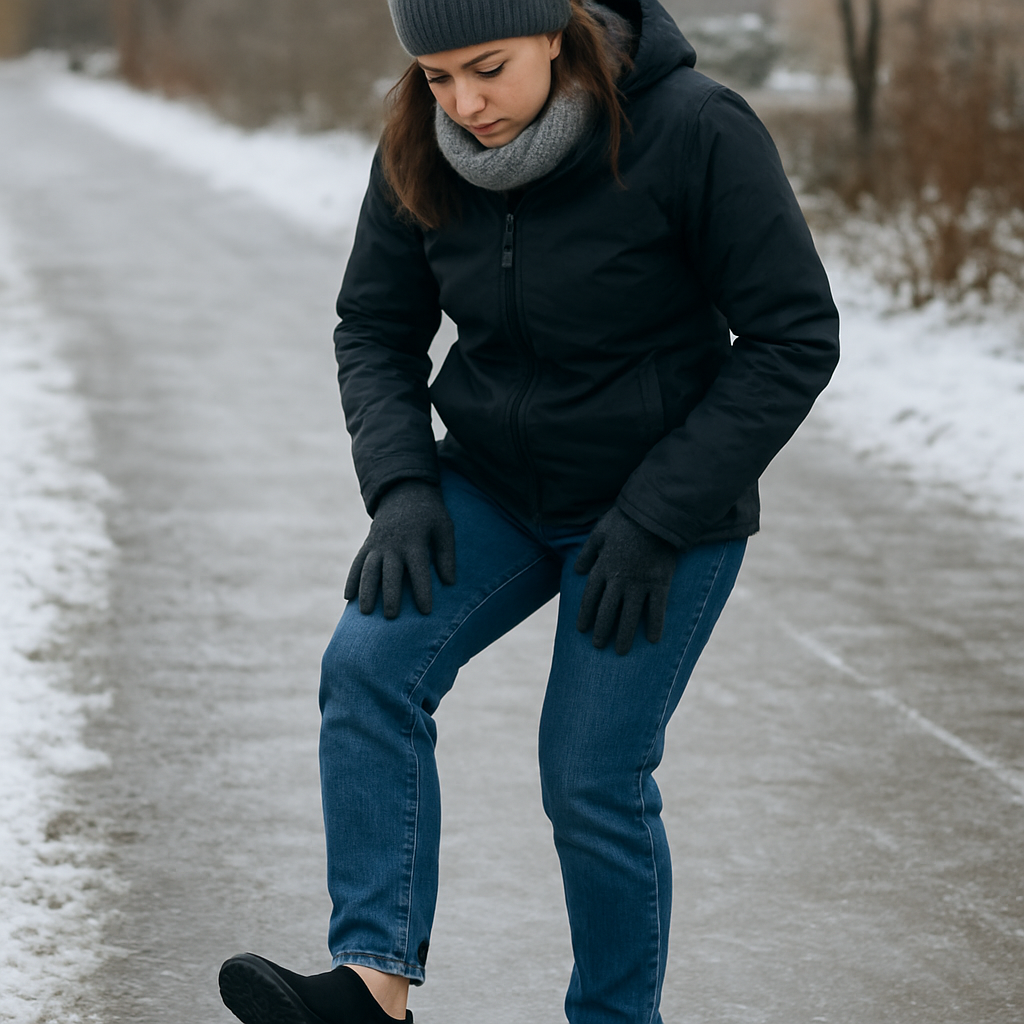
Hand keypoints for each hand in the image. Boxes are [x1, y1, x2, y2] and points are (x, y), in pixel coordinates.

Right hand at [345, 481, 455, 617]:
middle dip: (390, 595)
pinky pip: (357, 563)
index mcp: (414, 540)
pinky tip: (348, 598)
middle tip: (391, 617)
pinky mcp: (368, 545)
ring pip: (369, 570)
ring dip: (366, 591)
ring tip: (365, 612)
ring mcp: (377, 544)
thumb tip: (450, 582)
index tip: (425, 611)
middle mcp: (393, 544)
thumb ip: (446, 555)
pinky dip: (351, 579)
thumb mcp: (444, 528)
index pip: (419, 569)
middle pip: (390, 573)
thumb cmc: (430, 515)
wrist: (404, 491)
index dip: (422, 590)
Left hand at [574, 507, 678, 654]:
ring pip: (629, 616)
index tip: (582, 630)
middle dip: (602, 631)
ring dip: (624, 636)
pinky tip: (652, 640)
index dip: (585, 616)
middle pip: (607, 612)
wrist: (654, 513)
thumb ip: (587, 552)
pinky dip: (654, 625)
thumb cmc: (625, 519)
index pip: (590, 598)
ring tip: (620, 652)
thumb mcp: (599, 531)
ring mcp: (639, 583)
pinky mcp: (659, 582)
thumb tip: (576, 569)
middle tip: (598, 646)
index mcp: (602, 568)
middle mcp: (618, 580)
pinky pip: (656, 609)